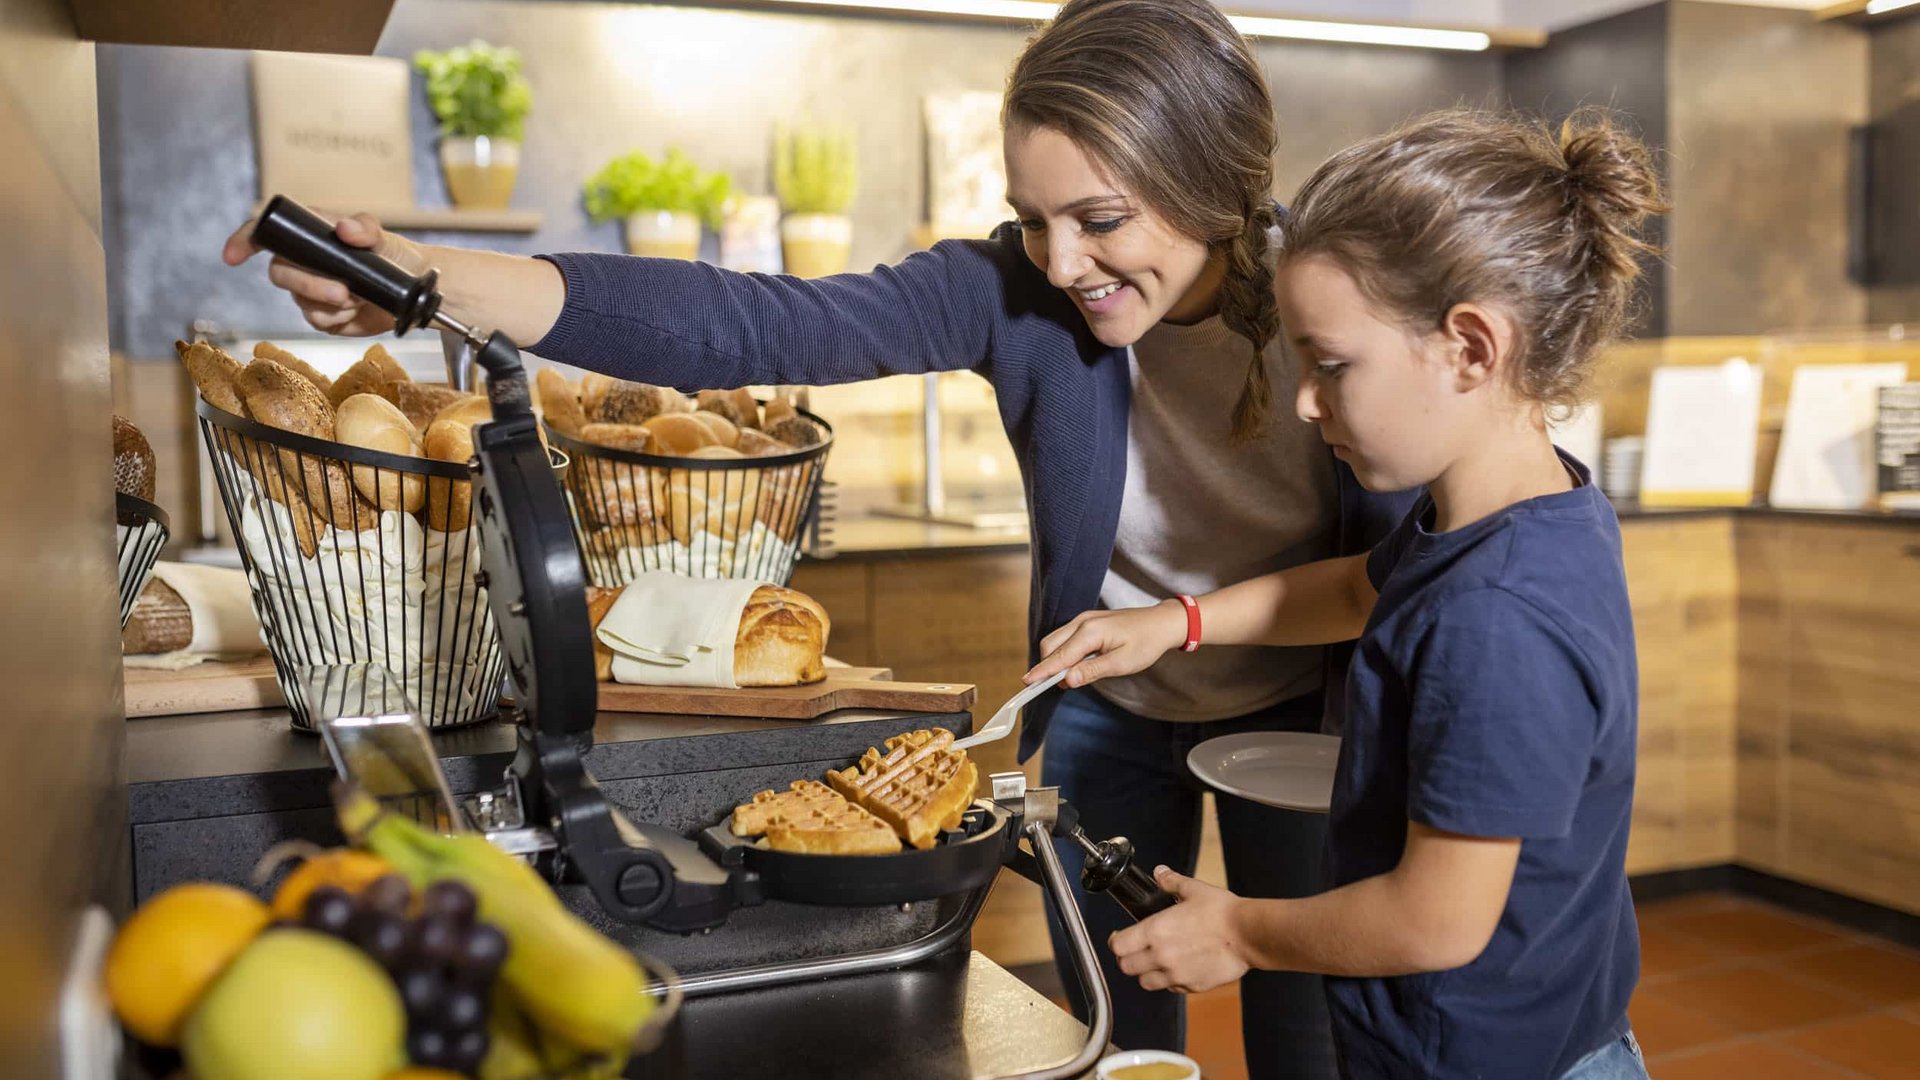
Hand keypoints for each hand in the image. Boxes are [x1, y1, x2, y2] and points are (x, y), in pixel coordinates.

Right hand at [222, 210, 428, 336]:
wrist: (412, 292)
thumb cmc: (394, 256)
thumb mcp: (382, 236)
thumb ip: (365, 229)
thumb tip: (345, 229)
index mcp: (310, 235)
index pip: (266, 234)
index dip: (244, 241)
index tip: (233, 255)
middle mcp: (304, 262)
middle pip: (279, 274)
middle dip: (308, 284)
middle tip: (342, 291)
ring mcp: (311, 291)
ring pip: (300, 301)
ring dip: (329, 303)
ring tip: (358, 297)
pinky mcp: (323, 316)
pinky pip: (317, 320)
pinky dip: (338, 318)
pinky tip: (355, 310)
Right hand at [1023, 600, 1186, 688]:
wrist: (1161, 623)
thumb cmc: (1145, 643)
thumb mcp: (1122, 663)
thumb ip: (1092, 671)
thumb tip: (1067, 681)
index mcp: (1090, 631)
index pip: (1059, 655)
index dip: (1042, 672)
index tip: (1026, 684)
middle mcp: (1082, 621)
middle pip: (1050, 645)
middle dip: (1046, 666)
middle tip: (1049, 687)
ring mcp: (1083, 619)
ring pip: (1056, 640)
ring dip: (1055, 660)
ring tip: (1065, 679)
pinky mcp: (1087, 621)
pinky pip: (1066, 637)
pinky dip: (1064, 653)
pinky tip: (1074, 666)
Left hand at [1108, 868, 1251, 994]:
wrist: (1247, 934)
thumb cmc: (1222, 912)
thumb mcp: (1193, 889)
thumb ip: (1171, 882)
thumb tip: (1160, 873)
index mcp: (1155, 931)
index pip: (1118, 946)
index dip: (1116, 941)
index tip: (1119, 938)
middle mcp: (1161, 956)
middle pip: (1126, 967)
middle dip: (1127, 959)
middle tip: (1135, 951)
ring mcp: (1176, 975)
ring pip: (1146, 982)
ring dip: (1146, 973)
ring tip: (1155, 962)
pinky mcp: (1192, 986)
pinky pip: (1171, 988)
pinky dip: (1170, 981)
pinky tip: (1178, 968)